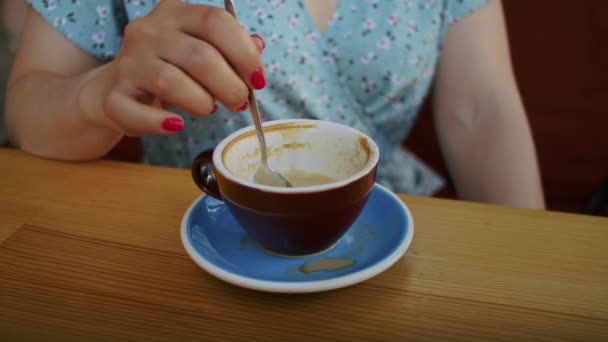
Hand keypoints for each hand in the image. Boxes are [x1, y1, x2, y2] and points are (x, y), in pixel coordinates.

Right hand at [97, 0, 264, 135]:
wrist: (121, 88)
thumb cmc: (172, 67)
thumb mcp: (202, 49)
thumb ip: (231, 48)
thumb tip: (258, 46)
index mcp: (176, 13)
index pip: (215, 22)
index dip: (244, 53)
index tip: (258, 79)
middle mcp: (149, 31)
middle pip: (200, 56)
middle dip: (230, 86)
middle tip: (239, 103)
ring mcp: (129, 62)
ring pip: (171, 82)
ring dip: (202, 103)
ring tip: (209, 109)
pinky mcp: (113, 97)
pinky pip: (137, 112)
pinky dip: (160, 123)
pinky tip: (176, 125)